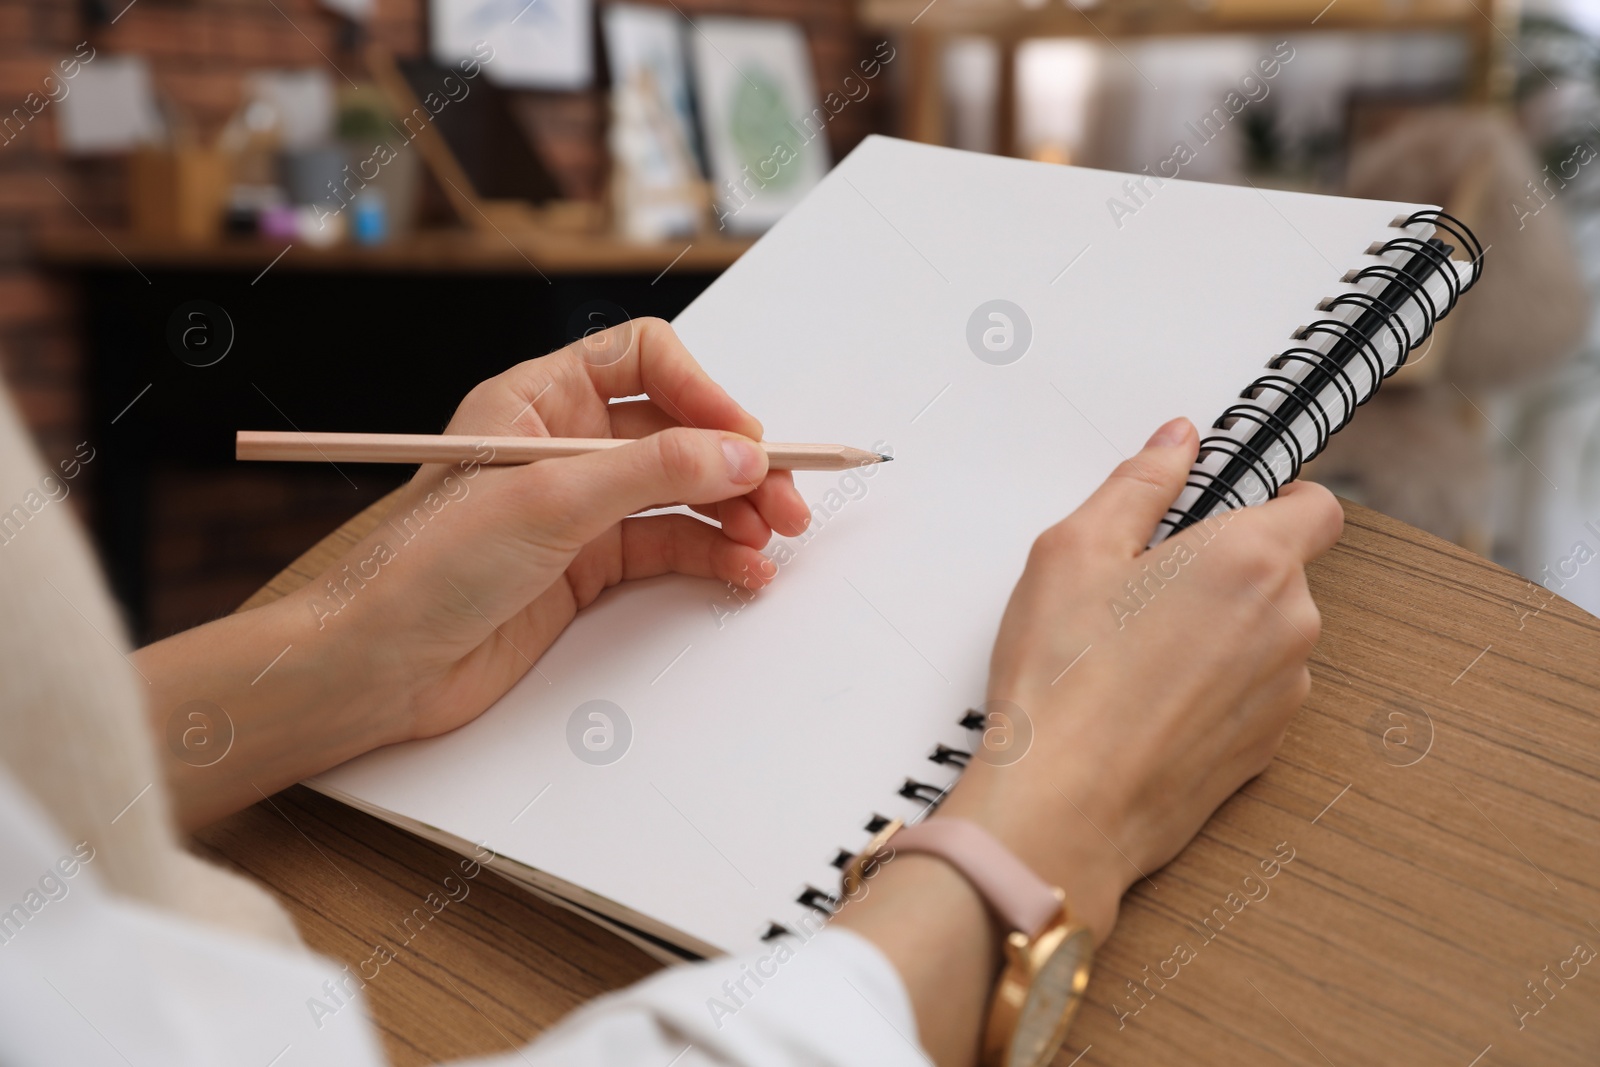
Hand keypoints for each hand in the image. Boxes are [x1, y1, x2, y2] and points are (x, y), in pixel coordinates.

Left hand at [137, 319, 808, 828]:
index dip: (701, 391)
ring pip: (683, 493)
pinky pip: (670, 547)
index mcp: (540, 398)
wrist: (376, 663)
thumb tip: (738, 453)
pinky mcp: (588, 567)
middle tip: (784, 498)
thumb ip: (653, 471)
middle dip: (736, 462)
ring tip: (771, 541)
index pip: (644, 360)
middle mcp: (565, 445)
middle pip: (678, 431)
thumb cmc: (424, 564)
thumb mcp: (549, 498)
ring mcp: (580, 508)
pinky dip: (713, 556)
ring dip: (735, 512)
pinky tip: (742, 571)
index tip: (742, 437)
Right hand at [835, 417, 1341, 1065]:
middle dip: (1224, 568)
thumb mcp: (1074, 550)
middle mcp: (1289, 625)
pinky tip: (1143, 700)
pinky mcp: (1265, 751)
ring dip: (1218, 631)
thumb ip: (1139, 483)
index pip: (1318, 505)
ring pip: (1264, 636)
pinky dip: (1212, 688)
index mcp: (1252, 559)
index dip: (1274, 498)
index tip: (1223, 505)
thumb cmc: (1063, 681)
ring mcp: (1284, 694)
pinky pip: (1251, 693)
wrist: (1063, 809)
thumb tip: (1178, 443)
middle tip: (1141, 583)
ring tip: (1133, 650)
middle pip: (1282, 571)